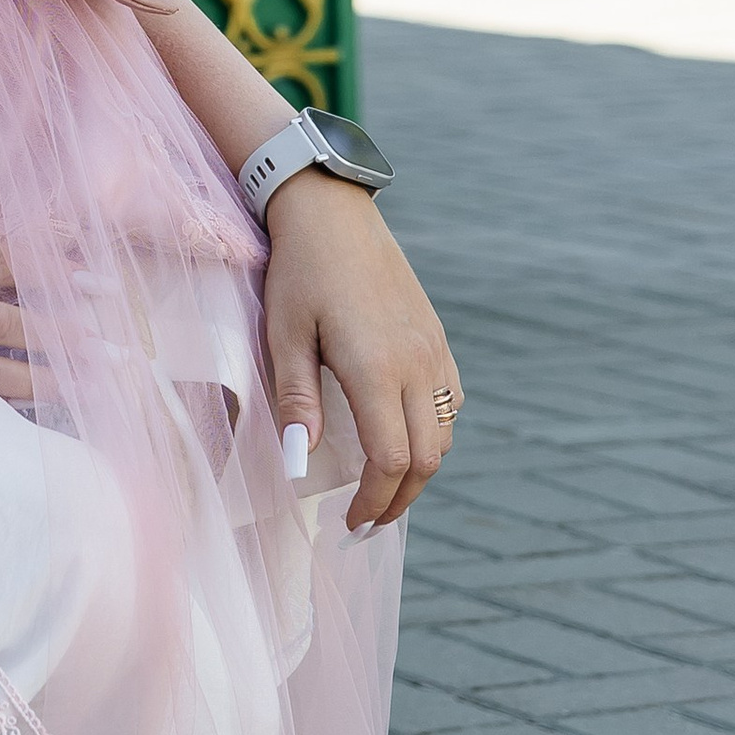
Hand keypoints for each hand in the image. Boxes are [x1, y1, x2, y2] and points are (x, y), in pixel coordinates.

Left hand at [261, 173, 462, 532]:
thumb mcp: (284, 335)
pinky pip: (450, 400)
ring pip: (444, 433)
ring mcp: (433, 349)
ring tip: (383, 489)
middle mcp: (416, 363)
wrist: (332, 212)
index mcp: (377, 368)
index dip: (374, 502)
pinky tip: (402, 435)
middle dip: (400, 500)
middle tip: (368, 522)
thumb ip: (295, 401)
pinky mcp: (437, 336)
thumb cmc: (299, 272)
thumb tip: (298, 464)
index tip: (349, 522)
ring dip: (418, 469)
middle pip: (426, 458)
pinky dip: (433, 432)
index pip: (390, 460)